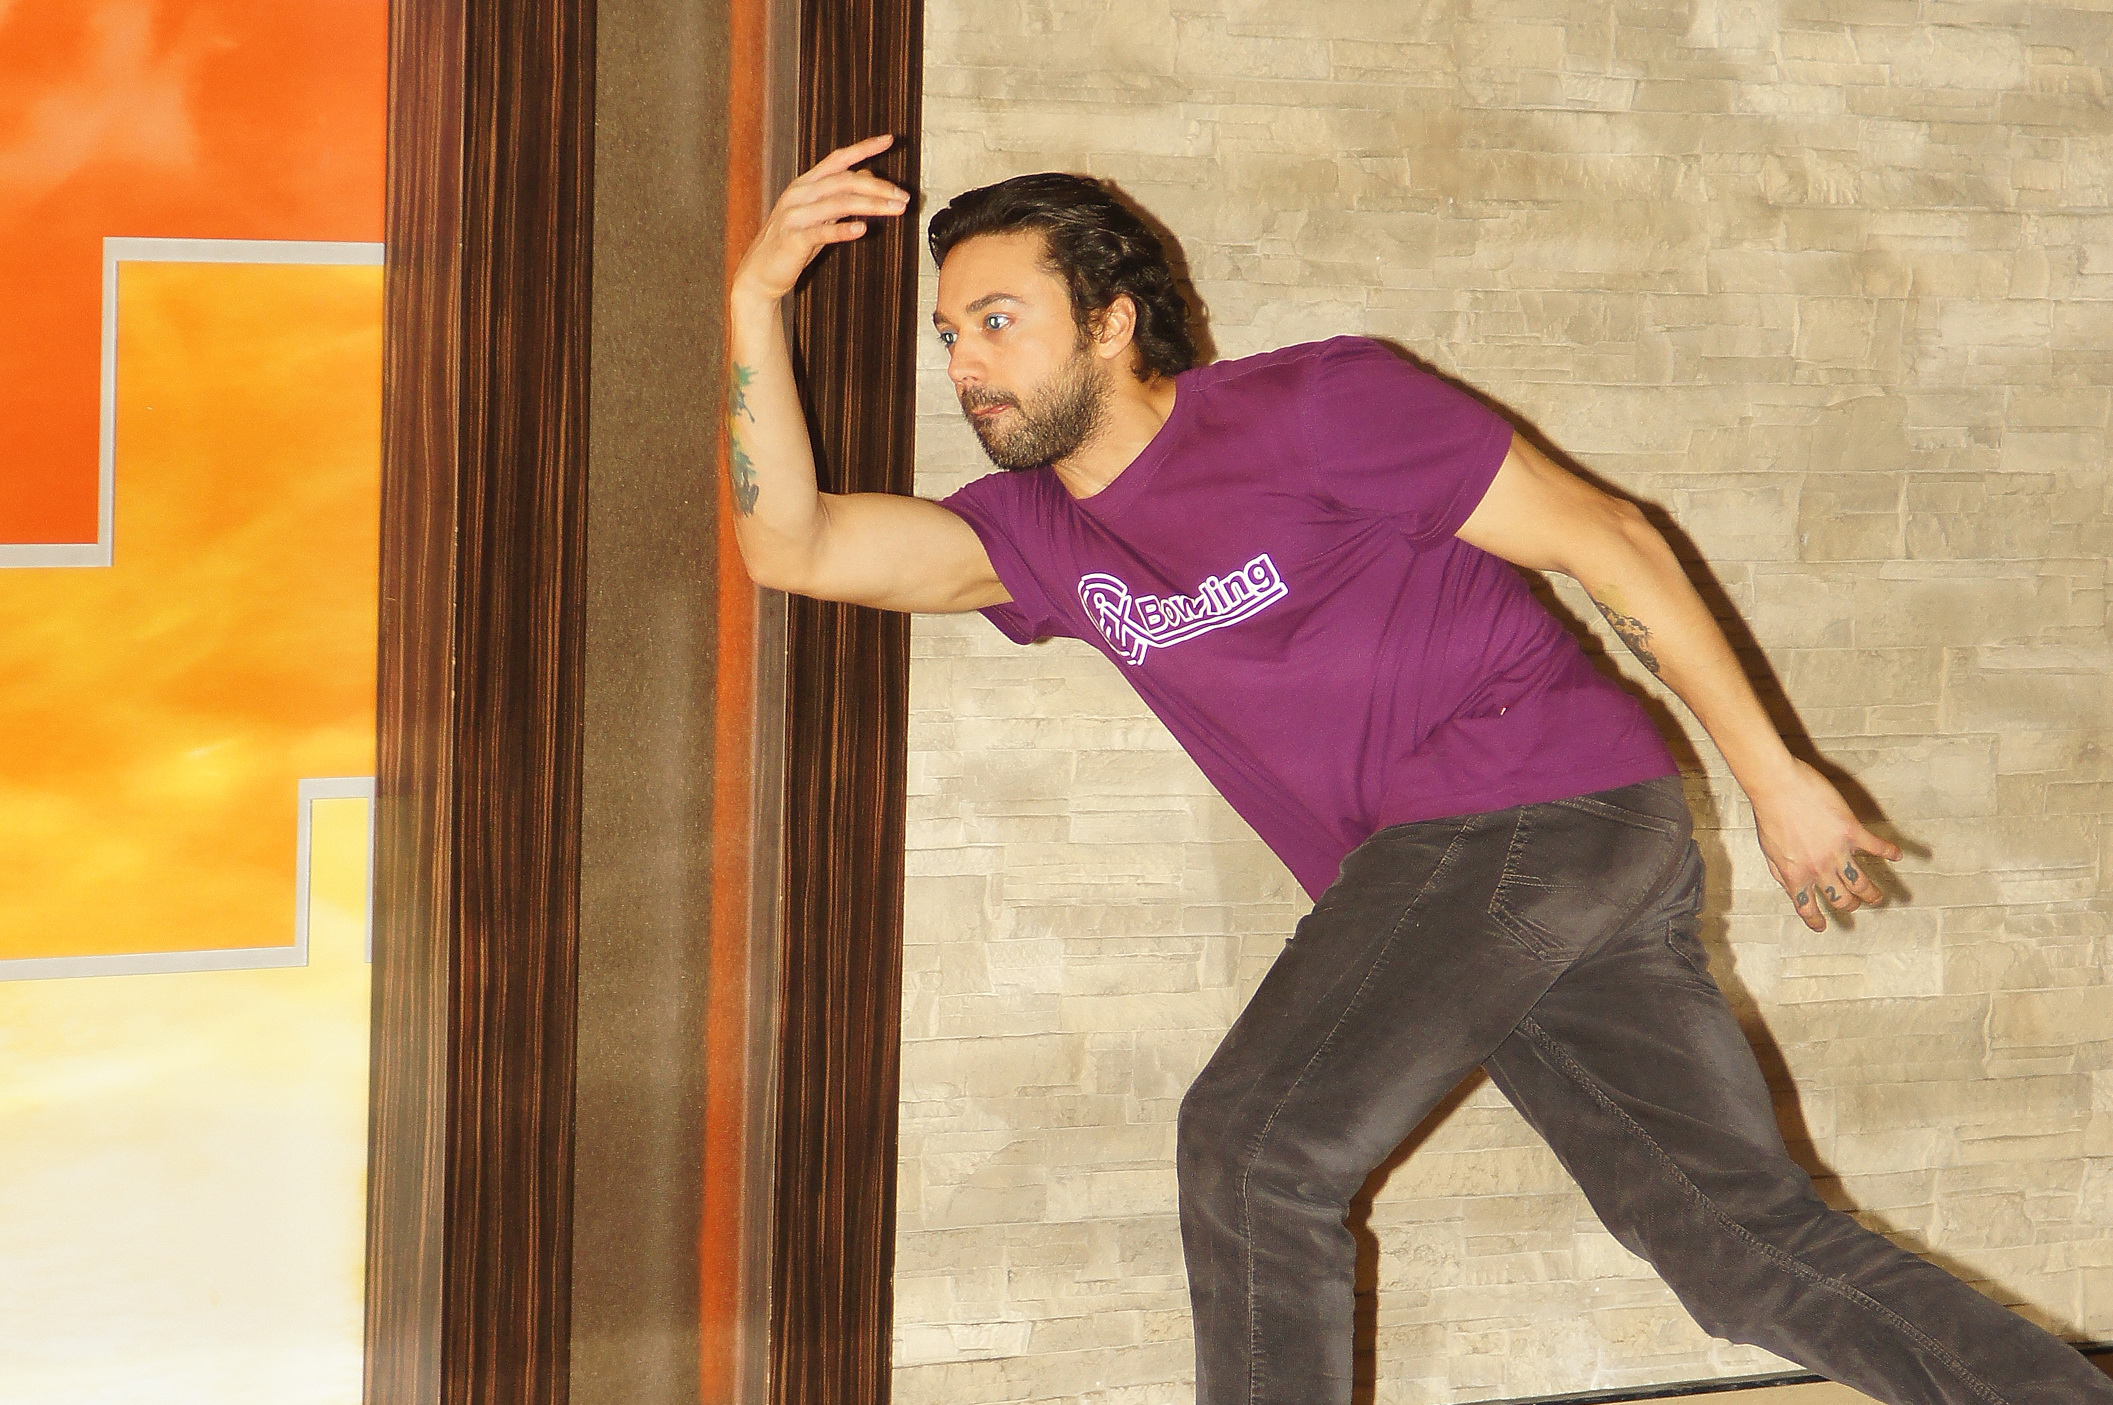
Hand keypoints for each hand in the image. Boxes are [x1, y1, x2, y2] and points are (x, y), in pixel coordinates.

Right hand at [733, 133, 910, 301]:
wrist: (760, 272)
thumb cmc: (792, 243)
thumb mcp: (819, 215)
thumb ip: (840, 196)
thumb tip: (868, 175)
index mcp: (806, 184)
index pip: (838, 159)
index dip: (863, 148)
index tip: (889, 140)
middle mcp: (799, 194)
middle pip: (844, 180)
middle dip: (878, 186)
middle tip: (904, 196)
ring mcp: (794, 215)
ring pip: (839, 203)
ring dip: (872, 205)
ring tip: (896, 210)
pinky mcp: (793, 239)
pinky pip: (822, 232)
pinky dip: (843, 229)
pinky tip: (863, 229)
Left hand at [1749, 757, 1902, 931]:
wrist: (1776, 786)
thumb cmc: (1769, 815)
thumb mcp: (1769, 851)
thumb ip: (1782, 873)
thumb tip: (1791, 888)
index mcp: (1796, 875)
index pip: (1807, 907)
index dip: (1816, 920)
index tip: (1822, 926)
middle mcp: (1818, 869)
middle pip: (1841, 899)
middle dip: (1851, 905)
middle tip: (1856, 904)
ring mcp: (1836, 852)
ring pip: (1861, 884)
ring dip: (1872, 893)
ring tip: (1877, 896)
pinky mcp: (1851, 832)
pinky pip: (1877, 847)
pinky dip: (1890, 852)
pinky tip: (1896, 854)